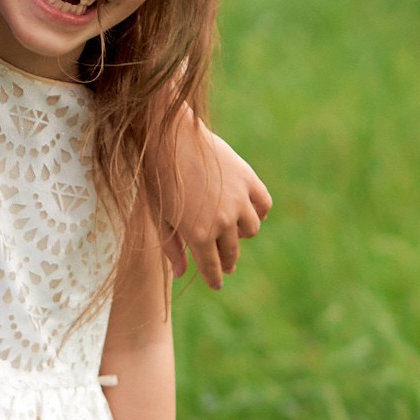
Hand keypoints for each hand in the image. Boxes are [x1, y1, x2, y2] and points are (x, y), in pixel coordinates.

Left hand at [161, 124, 270, 287]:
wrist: (168, 136)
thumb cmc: (157, 176)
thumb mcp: (159, 216)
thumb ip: (172, 246)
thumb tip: (181, 273)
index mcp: (199, 234)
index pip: (212, 268)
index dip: (214, 278)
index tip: (216, 284)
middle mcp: (223, 221)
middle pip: (232, 252)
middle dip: (227, 260)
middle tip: (225, 263)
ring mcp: (238, 200)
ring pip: (251, 230)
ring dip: (241, 234)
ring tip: (232, 230)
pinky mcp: (248, 179)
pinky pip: (263, 205)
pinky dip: (258, 211)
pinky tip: (248, 211)